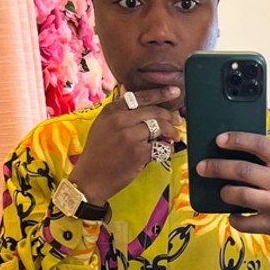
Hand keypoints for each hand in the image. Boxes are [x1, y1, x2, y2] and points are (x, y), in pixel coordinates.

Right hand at [72, 89, 182, 206]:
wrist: (90, 178)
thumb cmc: (98, 153)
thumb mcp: (102, 125)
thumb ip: (118, 111)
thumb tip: (128, 91)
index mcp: (112, 110)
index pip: (141, 97)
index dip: (160, 93)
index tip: (174, 91)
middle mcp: (121, 120)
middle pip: (154, 112)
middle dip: (170, 116)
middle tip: (178, 120)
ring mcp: (130, 136)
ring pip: (159, 127)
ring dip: (171, 132)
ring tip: (176, 136)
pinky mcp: (138, 153)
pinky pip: (160, 147)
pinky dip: (167, 149)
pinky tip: (166, 150)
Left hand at [197, 131, 269, 247]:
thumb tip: (239, 150)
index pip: (260, 144)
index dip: (237, 140)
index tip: (219, 140)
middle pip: (243, 170)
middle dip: (217, 167)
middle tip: (203, 167)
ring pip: (240, 195)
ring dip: (226, 193)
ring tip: (223, 192)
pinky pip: (244, 222)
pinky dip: (234, 219)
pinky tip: (233, 215)